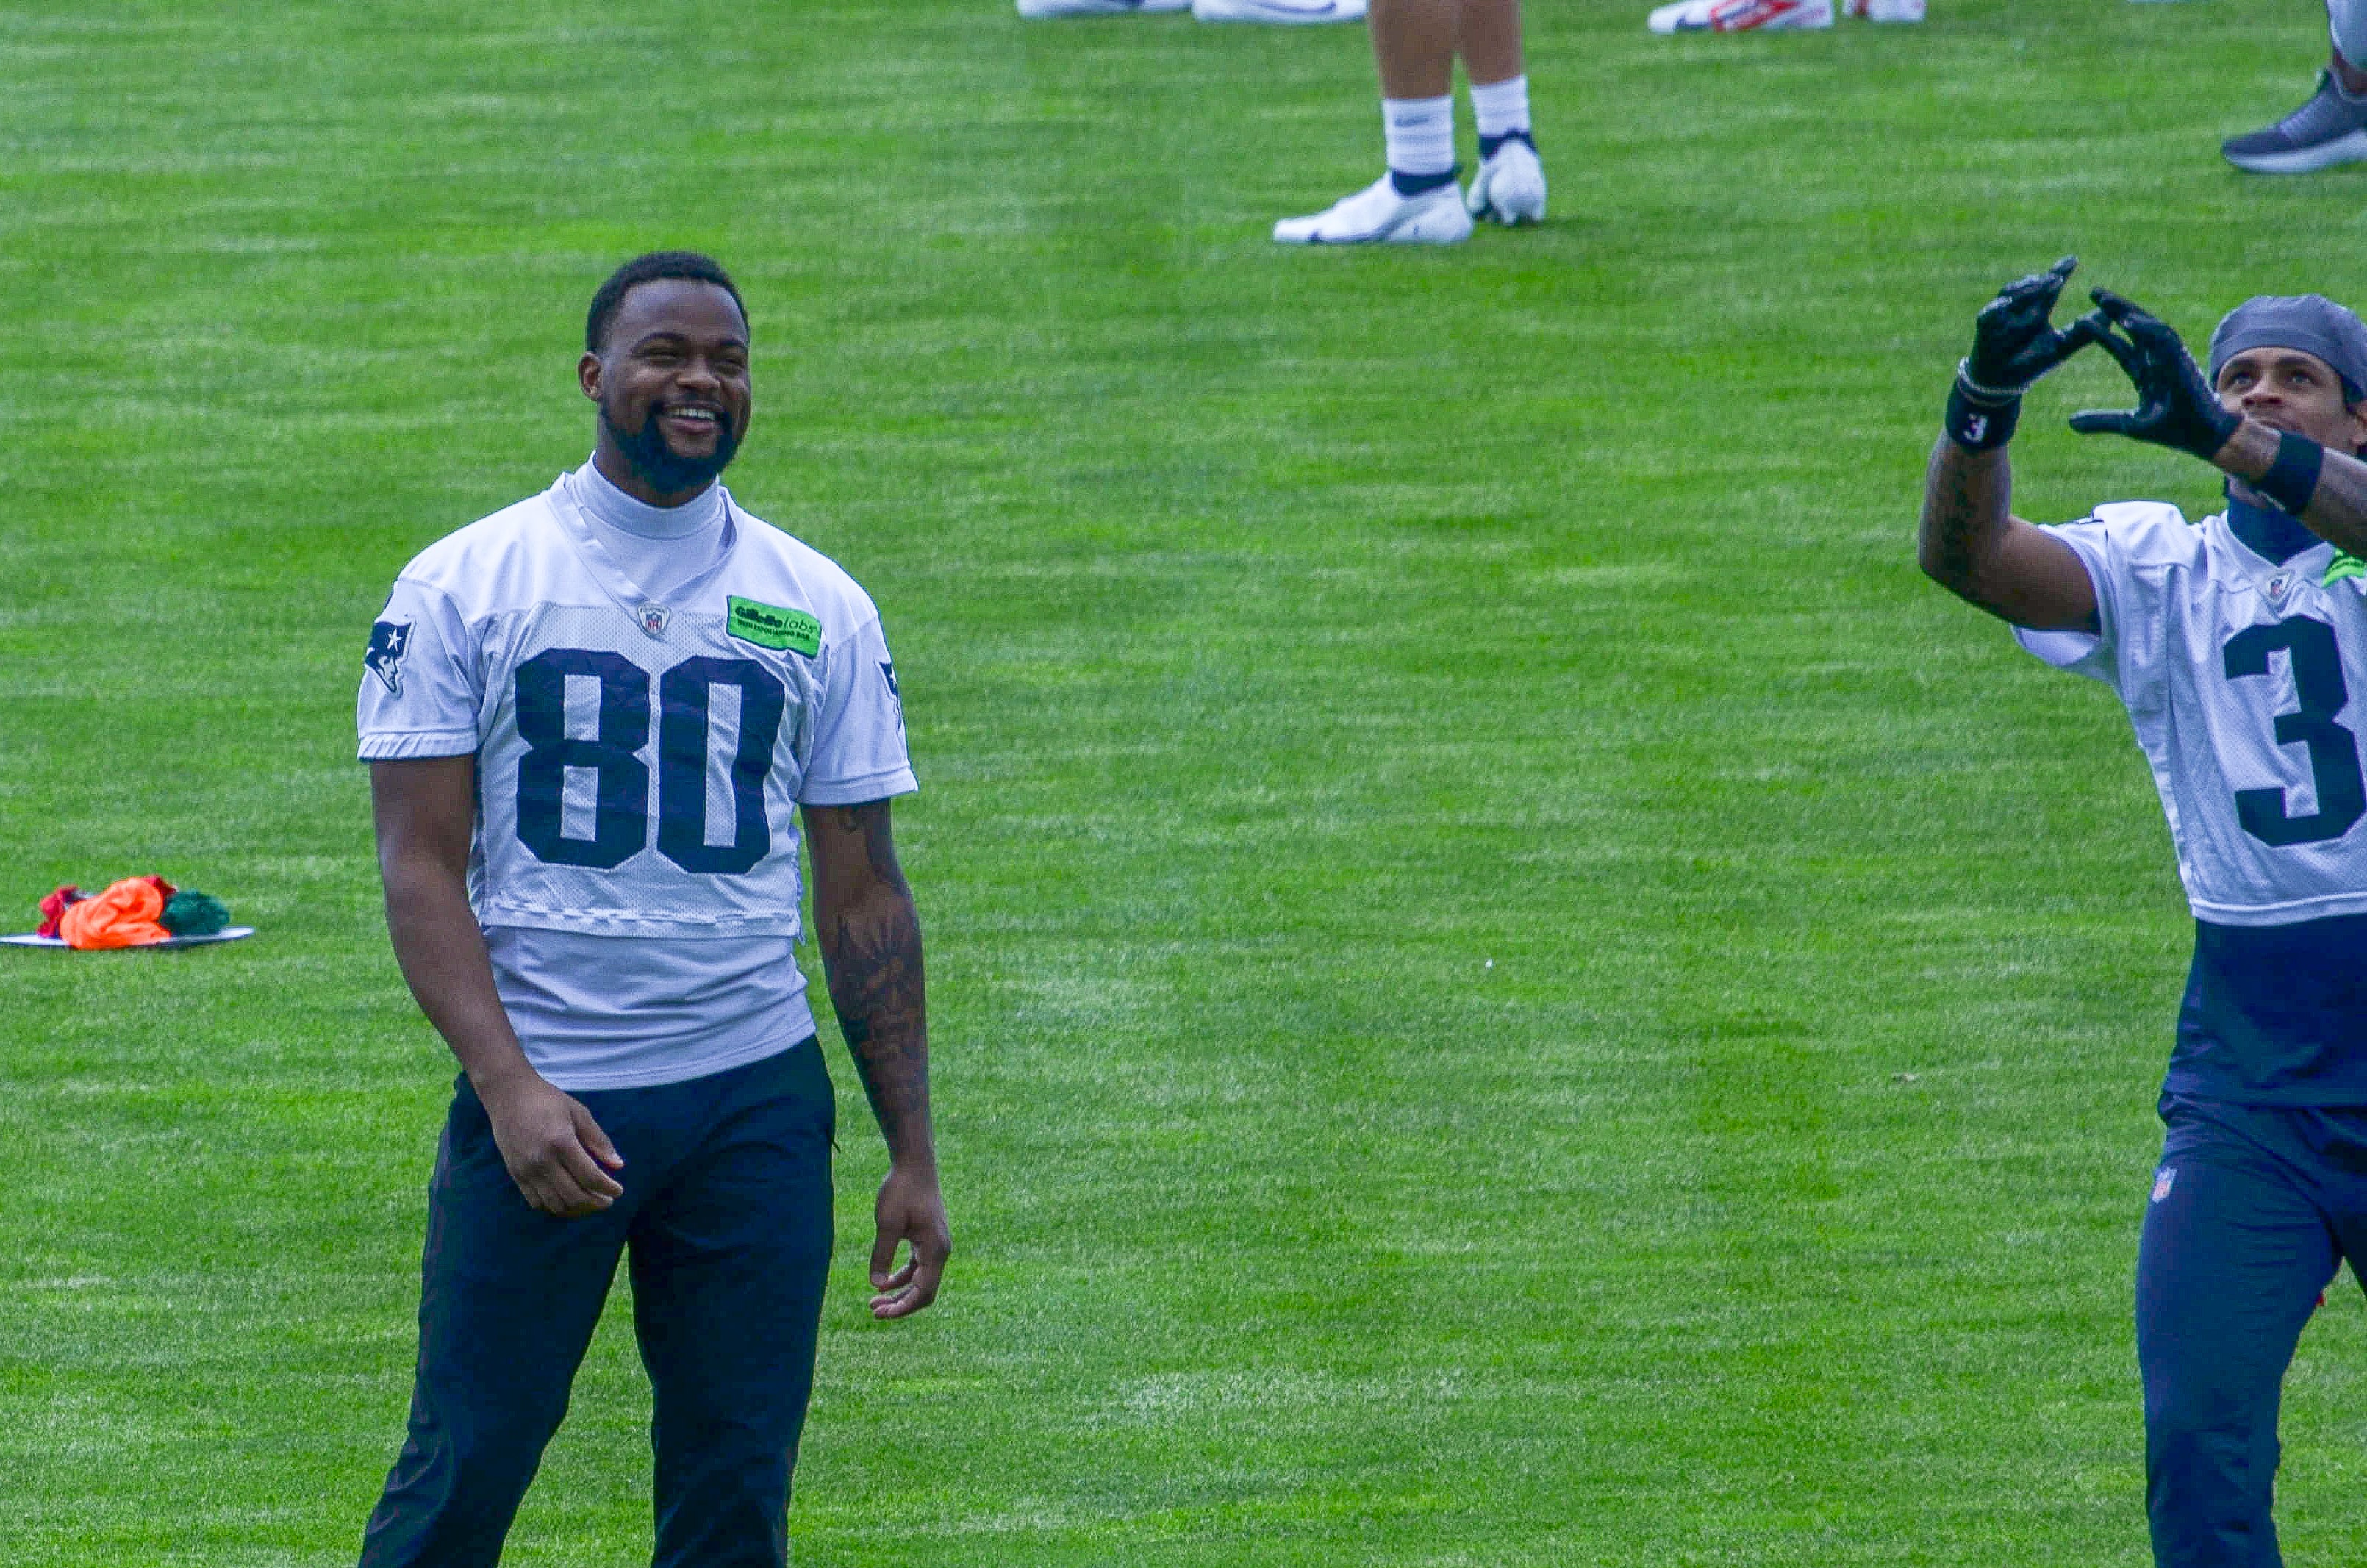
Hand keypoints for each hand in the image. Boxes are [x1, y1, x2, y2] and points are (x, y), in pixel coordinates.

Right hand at [478, 1072, 624, 1217]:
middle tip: (607, 1200)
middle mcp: (542, 1160)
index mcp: (561, 1142)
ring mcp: (526, 1170)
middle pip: (574, 1196)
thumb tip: (619, 1165)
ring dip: (577, 1209)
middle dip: (596, 1203)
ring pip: (556, 1205)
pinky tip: (569, 1201)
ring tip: (591, 1203)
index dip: (608, 1188)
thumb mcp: (579, 1113)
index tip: (618, 1191)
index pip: (590, 1177)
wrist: (508, 1095)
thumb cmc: (548, 1100)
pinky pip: (537, 1203)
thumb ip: (599, 1141)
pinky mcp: (515, 1174)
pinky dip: (556, 1207)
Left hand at [868, 1162, 949, 1320]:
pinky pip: (917, 1267)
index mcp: (935, 1249)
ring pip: (920, 1280)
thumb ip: (882, 1254)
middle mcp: (940, 1251)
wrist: (914, 1165)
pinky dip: (901, 1277)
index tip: (880, 1313)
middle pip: (923, 1290)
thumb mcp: (887, 1223)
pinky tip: (882, 1282)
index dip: (903, 1308)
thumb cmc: (902, 1190)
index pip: (924, 1292)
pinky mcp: (927, 1239)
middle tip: (873, 1311)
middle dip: (900, 1304)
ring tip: (874, 1301)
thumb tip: (875, 1284)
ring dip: (899, 1293)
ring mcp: (935, 1245)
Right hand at [1962, 256, 2092, 398]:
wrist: (2003, 383)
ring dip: (2024, 289)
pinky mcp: (1985, 327)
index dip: (2060, 271)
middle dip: (2043, 280)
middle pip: (2031, 286)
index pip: (2050, 286)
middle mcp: (2020, 308)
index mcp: (2038, 309)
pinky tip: (2006, 303)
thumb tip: (2109, 317)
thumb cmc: (2031, 362)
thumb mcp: (2061, 347)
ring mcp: (2002, 315)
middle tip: (2058, 277)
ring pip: (2010, 293)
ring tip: (2038, 284)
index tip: (2073, 260)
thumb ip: (2083, 333)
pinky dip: (1997, 307)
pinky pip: (1989, 314)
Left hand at [2068, 289, 2240, 461]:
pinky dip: (2147, 329)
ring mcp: (2171, 358)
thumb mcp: (2130, 424)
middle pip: (2134, 329)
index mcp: (2146, 373)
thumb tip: (2069, 422)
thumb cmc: (2173, 430)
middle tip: (2093, 292)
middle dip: (2115, 310)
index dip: (2102, 333)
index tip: (2080, 320)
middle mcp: (2158, 361)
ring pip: (2148, 327)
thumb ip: (2101, 420)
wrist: (2204, 437)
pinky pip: (2163, 339)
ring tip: (2104, 299)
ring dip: (2127, 311)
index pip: (2121, 347)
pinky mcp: (2182, 361)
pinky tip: (2127, 322)